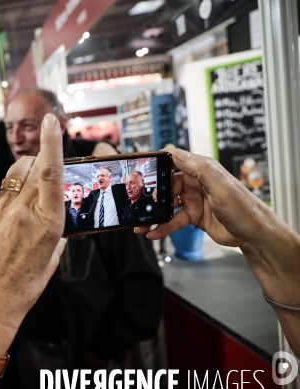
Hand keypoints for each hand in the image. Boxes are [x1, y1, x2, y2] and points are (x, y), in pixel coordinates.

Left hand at [0, 113, 65, 353]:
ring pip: (16, 170)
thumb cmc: (26, 284)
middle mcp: (24, 210)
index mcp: (48, 222)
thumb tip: (58, 218)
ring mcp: (2, 210)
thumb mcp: (53, 257)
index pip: (52, 174)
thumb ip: (57, 233)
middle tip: (51, 161)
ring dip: (27, 162)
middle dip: (45, 158)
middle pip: (36, 169)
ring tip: (34, 165)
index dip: (53, 144)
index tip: (52, 122)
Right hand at [135, 148, 275, 247]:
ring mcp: (194, 201)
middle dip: (151, 196)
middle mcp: (196, 184)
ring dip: (153, 214)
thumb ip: (197, 167)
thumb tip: (175, 152)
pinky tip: (154, 232)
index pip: (174, 163)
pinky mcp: (194, 217)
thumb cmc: (243, 207)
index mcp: (201, 171)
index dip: (157, 167)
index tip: (140, 172)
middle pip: (166, 186)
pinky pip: (173, 220)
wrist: (254, 234)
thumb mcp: (219, 184)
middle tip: (136, 204)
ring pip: (167, 206)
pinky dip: (163, 227)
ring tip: (140, 223)